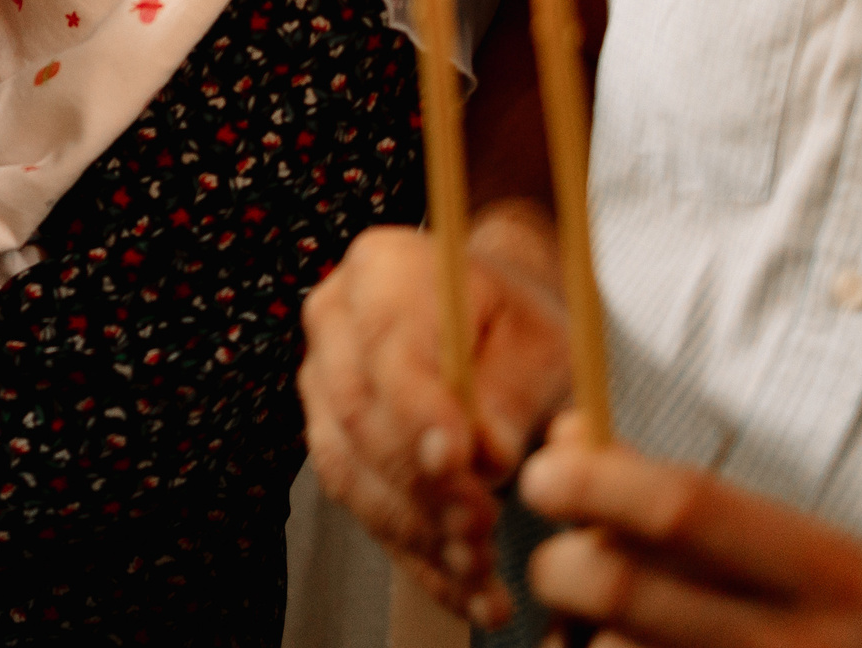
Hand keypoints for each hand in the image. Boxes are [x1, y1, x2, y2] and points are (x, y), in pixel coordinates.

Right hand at [298, 201, 576, 626]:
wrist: (489, 319)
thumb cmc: (517, 320)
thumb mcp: (540, 338)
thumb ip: (512, 390)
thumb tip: (488, 457)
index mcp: (383, 269)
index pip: (390, 349)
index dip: (420, 412)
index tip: (462, 464)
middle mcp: (334, 322)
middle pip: (358, 416)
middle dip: (421, 485)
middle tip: (480, 529)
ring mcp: (322, 382)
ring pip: (350, 470)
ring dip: (415, 530)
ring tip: (478, 573)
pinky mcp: (330, 439)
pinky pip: (361, 505)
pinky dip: (413, 555)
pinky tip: (465, 591)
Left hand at [520, 414, 861, 646]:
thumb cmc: (815, 636)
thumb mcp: (787, 560)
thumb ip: (675, 497)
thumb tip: (567, 439)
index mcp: (833, 573)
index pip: (683, 506)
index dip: (594, 484)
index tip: (539, 476)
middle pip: (623, 587)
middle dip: (559, 568)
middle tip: (553, 568)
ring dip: (575, 640)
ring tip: (597, 637)